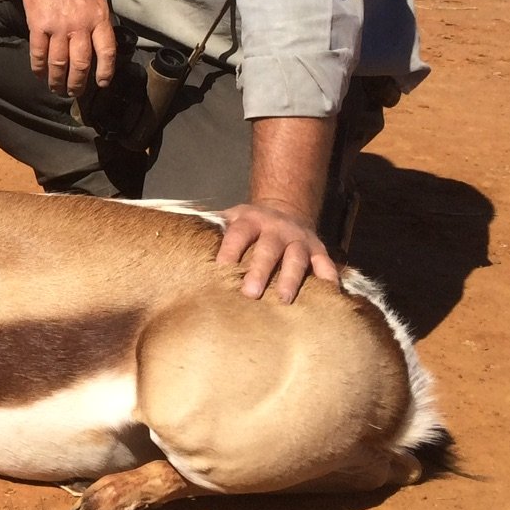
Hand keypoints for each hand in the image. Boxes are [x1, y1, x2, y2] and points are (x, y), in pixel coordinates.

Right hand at [19, 0, 115, 97]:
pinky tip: (39, 74)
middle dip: (77, 84)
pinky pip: (39, 54)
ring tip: (56, 88)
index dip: (105, 71)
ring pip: (59, 63)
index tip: (101, 83)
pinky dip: (38, 68)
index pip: (107, 52)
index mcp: (99, 17)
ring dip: (57, 81)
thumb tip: (100, 42)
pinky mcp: (38, 25)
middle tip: (74, 93)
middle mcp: (80, 25)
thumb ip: (99, 19)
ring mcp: (58, 26)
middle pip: (81, 64)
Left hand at [216, 199, 339, 302]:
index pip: (238, 235)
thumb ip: (212, 228)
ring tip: (284, 300)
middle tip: (249, 293)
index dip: (230, 250)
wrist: (285, 209)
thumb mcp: (230, 218)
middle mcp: (276, 229)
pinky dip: (329, 278)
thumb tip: (178, 237)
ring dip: (291, 279)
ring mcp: (299, 240)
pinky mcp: (318, 249)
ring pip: (297, 258)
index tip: (221, 269)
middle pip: (268, 249)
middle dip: (259, 271)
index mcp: (250, 221)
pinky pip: (326, 264)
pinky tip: (331, 294)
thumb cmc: (249, 224)